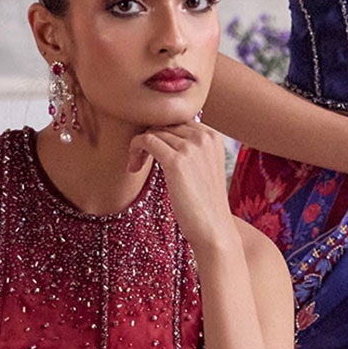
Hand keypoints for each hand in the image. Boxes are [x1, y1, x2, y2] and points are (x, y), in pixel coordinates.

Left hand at [129, 120, 235, 254]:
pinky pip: (146, 140)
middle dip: (149, 137)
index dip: (161, 132)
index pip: (178, 119)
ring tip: (136, 166)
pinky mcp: (176, 161)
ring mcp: (191, 147)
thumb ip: (191, 148)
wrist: (214, 229)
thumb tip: (162, 134)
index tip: (152, 151)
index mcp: (213, 136)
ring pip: (153, 131)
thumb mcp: (204, 167)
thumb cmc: (205, 204)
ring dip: (139, 146)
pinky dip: (135, 150)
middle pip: (164, 123)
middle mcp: (204, 136)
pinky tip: (134, 167)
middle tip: (140, 160)